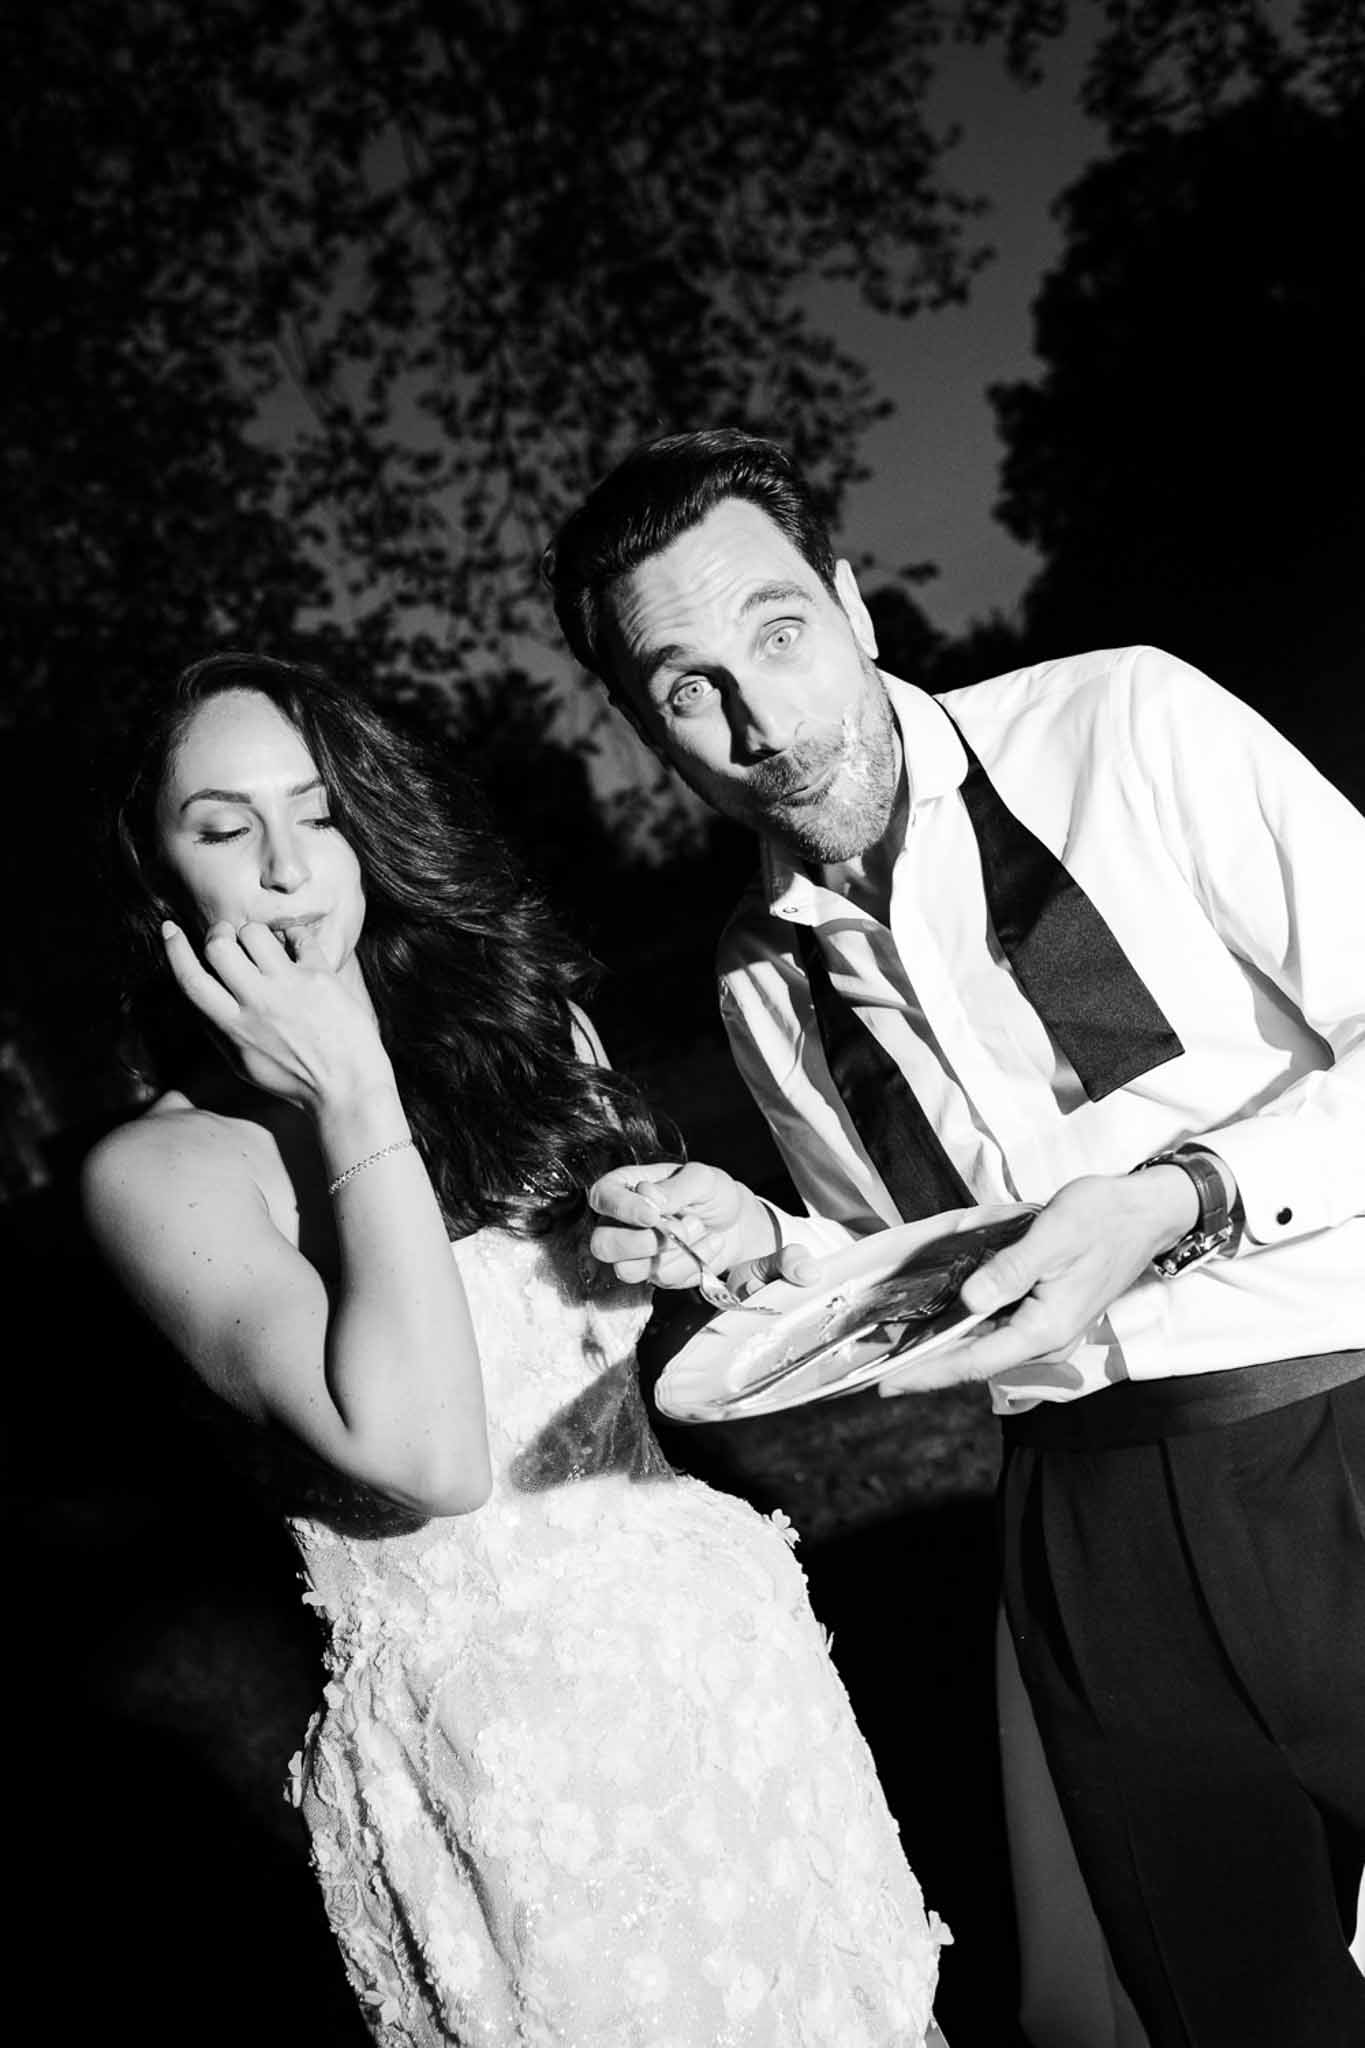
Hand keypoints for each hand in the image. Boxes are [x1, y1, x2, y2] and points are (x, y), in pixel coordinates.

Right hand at [162, 918, 394, 1114]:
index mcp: (233, 1027)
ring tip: (265, 946)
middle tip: (228, 936)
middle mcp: (257, 1004)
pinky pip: (299, 937)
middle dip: (218, 933)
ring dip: (254, 932)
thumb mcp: (243, 1064)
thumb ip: (218, 1031)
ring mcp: (289, 988)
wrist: (346, 1089)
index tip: (169, 929)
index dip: (174, 950)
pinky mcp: (320, 978)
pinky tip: (296, 947)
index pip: (191, 980)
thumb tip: (197, 998)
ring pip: (255, 933)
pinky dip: (294, 935)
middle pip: (218, 946)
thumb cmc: (294, 1080)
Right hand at [587, 1161, 822, 1292]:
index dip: (623, 1209)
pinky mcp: (654, 1274)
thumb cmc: (713, 1194)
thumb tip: (647, 1195)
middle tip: (681, 1228)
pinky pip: (663, 1279)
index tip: (653, 1214)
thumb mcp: (702, 1179)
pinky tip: (707, 1244)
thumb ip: (674, 1187)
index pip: (602, 1198)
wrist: (737, 1223)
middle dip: (644, 1242)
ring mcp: (635, 1253)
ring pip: (629, 1270)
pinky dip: (692, 1262)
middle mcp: (621, 1222)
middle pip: (603, 1245)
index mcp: (625, 1187)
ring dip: (672, 1253)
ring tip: (699, 1229)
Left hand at [879, 1169, 1197, 1393]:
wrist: (1148, 1211)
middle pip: (977, 1362)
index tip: (888, 1384)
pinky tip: (945, 1325)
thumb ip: (1009, 1272)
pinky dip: (969, 1333)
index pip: (975, 1361)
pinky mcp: (1050, 1314)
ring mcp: (1050, 1329)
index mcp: (1045, 1327)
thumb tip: (969, 1302)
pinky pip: (1001, 1332)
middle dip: (930, 1368)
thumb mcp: (1051, 1237)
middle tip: (882, 1371)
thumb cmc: (1101, 1218)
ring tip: (902, 1353)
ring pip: (988, 1349)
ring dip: (948, 1351)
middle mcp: (1047, 1338)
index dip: (929, 1374)